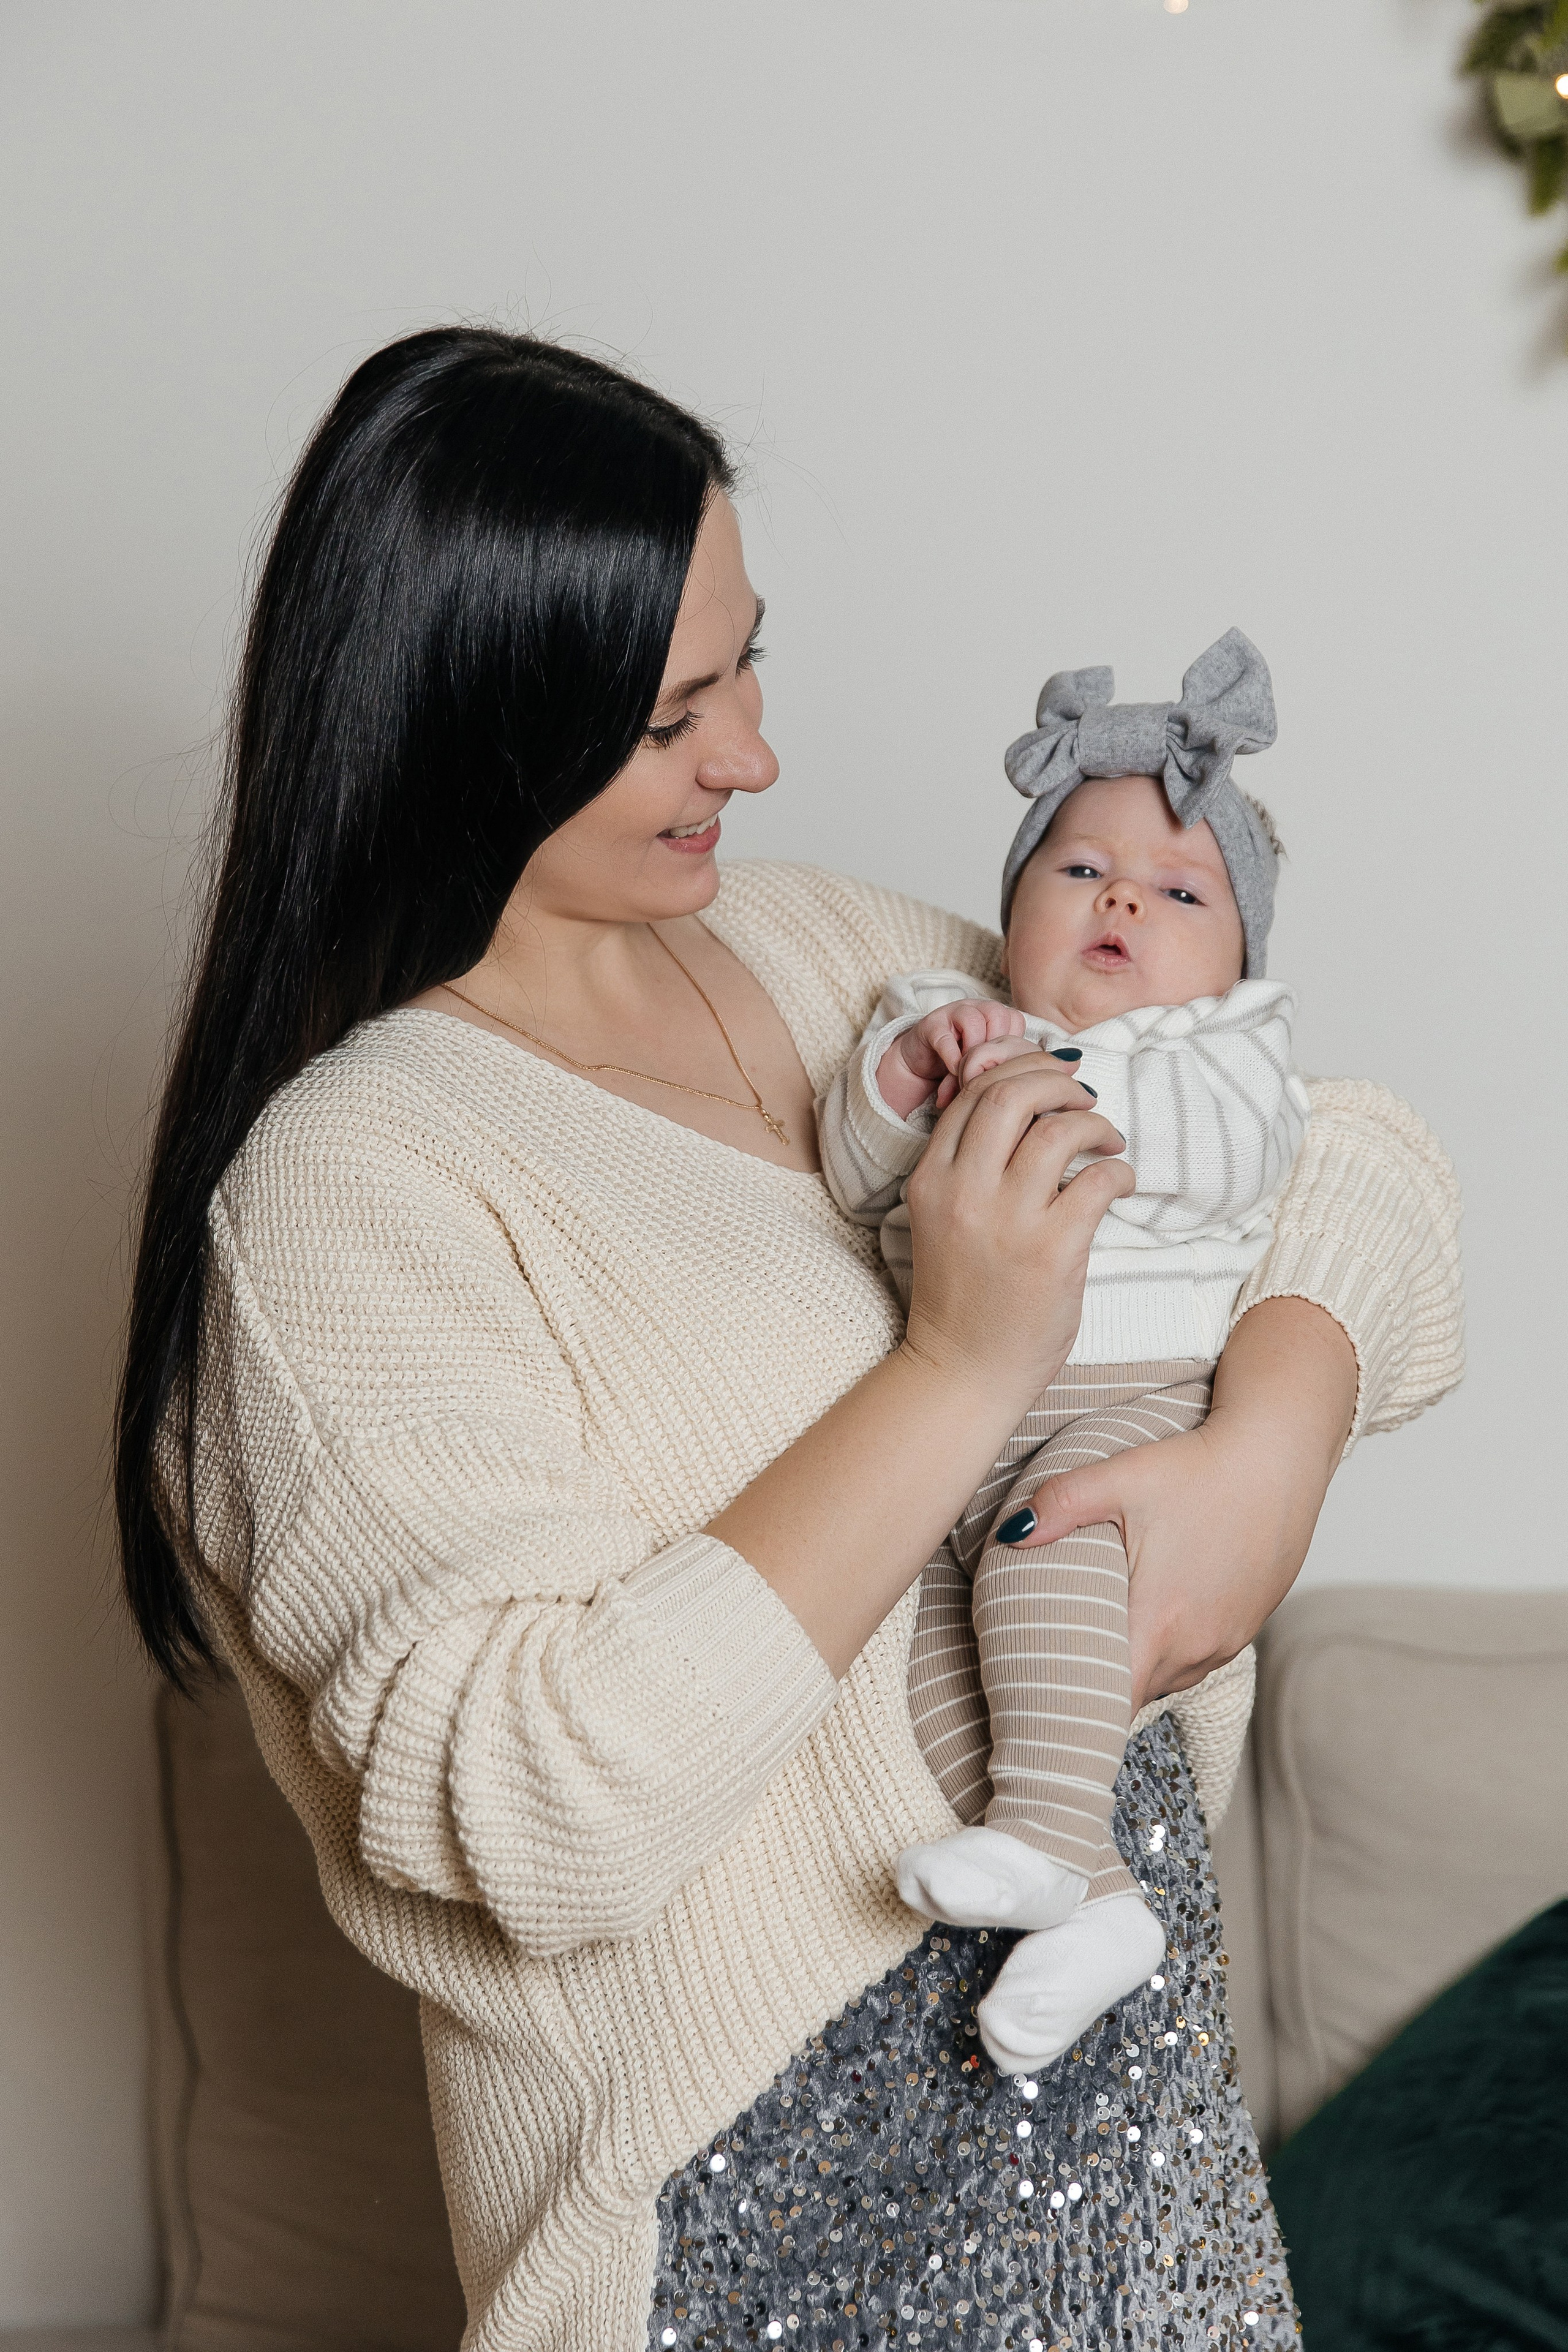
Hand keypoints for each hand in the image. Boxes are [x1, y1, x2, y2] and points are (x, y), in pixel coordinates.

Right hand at [877, 1000, 1026, 1118]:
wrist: (922, 1062)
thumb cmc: (958, 1064)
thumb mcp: (982, 1066)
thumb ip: (996, 1069)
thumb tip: (1012, 1087)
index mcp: (992, 1016)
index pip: (1015, 1019)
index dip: (1012, 1043)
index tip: (1001, 1065)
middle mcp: (975, 1009)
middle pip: (997, 1015)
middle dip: (994, 1046)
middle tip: (986, 1069)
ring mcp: (952, 1013)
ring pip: (974, 1021)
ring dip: (974, 1050)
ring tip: (969, 1070)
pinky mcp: (931, 1025)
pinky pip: (946, 1037)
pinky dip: (952, 1057)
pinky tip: (953, 1071)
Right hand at [901, 1056, 1133, 1410]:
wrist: (964, 1371)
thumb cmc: (963, 1295)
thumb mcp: (945, 1218)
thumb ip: (970, 1166)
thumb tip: (1027, 1105)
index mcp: (930, 1179)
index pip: (973, 1094)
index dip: (1019, 1072)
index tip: (1053, 1079)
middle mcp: (962, 1191)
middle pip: (1010, 1095)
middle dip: (1057, 1083)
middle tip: (1084, 1099)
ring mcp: (1007, 1220)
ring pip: (1057, 1129)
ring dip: (1094, 1123)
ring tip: (1108, 1140)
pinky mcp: (1051, 1250)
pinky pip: (1097, 1181)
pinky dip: (1119, 1171)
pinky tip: (1120, 1182)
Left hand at [1003, 1297, 1357, 1709]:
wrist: (1279, 1457)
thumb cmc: (1201, 1469)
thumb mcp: (1120, 1477)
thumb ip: (1058, 1507)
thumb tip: (1008, 1534)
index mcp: (1158, 1624)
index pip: (1111, 1705)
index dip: (1077, 1712)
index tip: (1047, 1708)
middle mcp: (1196, 1647)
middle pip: (1134, 1695)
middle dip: (1098, 1686)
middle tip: (1060, 1664)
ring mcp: (1227, 1641)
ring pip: (1167, 1678)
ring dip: (1137, 1665)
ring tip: (1103, 1639)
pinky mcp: (1247, 1626)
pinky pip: (1198, 1657)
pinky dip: (1171, 1647)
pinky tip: (1156, 1614)